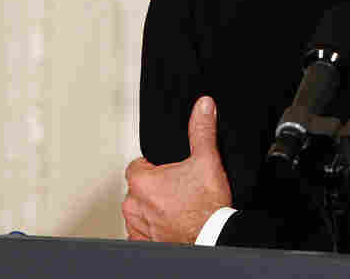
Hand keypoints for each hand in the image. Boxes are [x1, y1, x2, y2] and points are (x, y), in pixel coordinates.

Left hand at [122, 96, 232, 242]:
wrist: (214, 237)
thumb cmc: (208, 206)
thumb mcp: (207, 159)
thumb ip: (202, 130)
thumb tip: (203, 106)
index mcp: (142, 182)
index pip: (137, 165)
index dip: (155, 166)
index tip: (170, 171)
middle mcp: (134, 205)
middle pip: (138, 188)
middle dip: (154, 187)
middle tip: (177, 188)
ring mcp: (139, 226)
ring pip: (139, 210)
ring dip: (152, 208)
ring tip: (176, 206)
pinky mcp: (145, 242)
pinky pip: (141, 232)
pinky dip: (152, 228)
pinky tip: (170, 223)